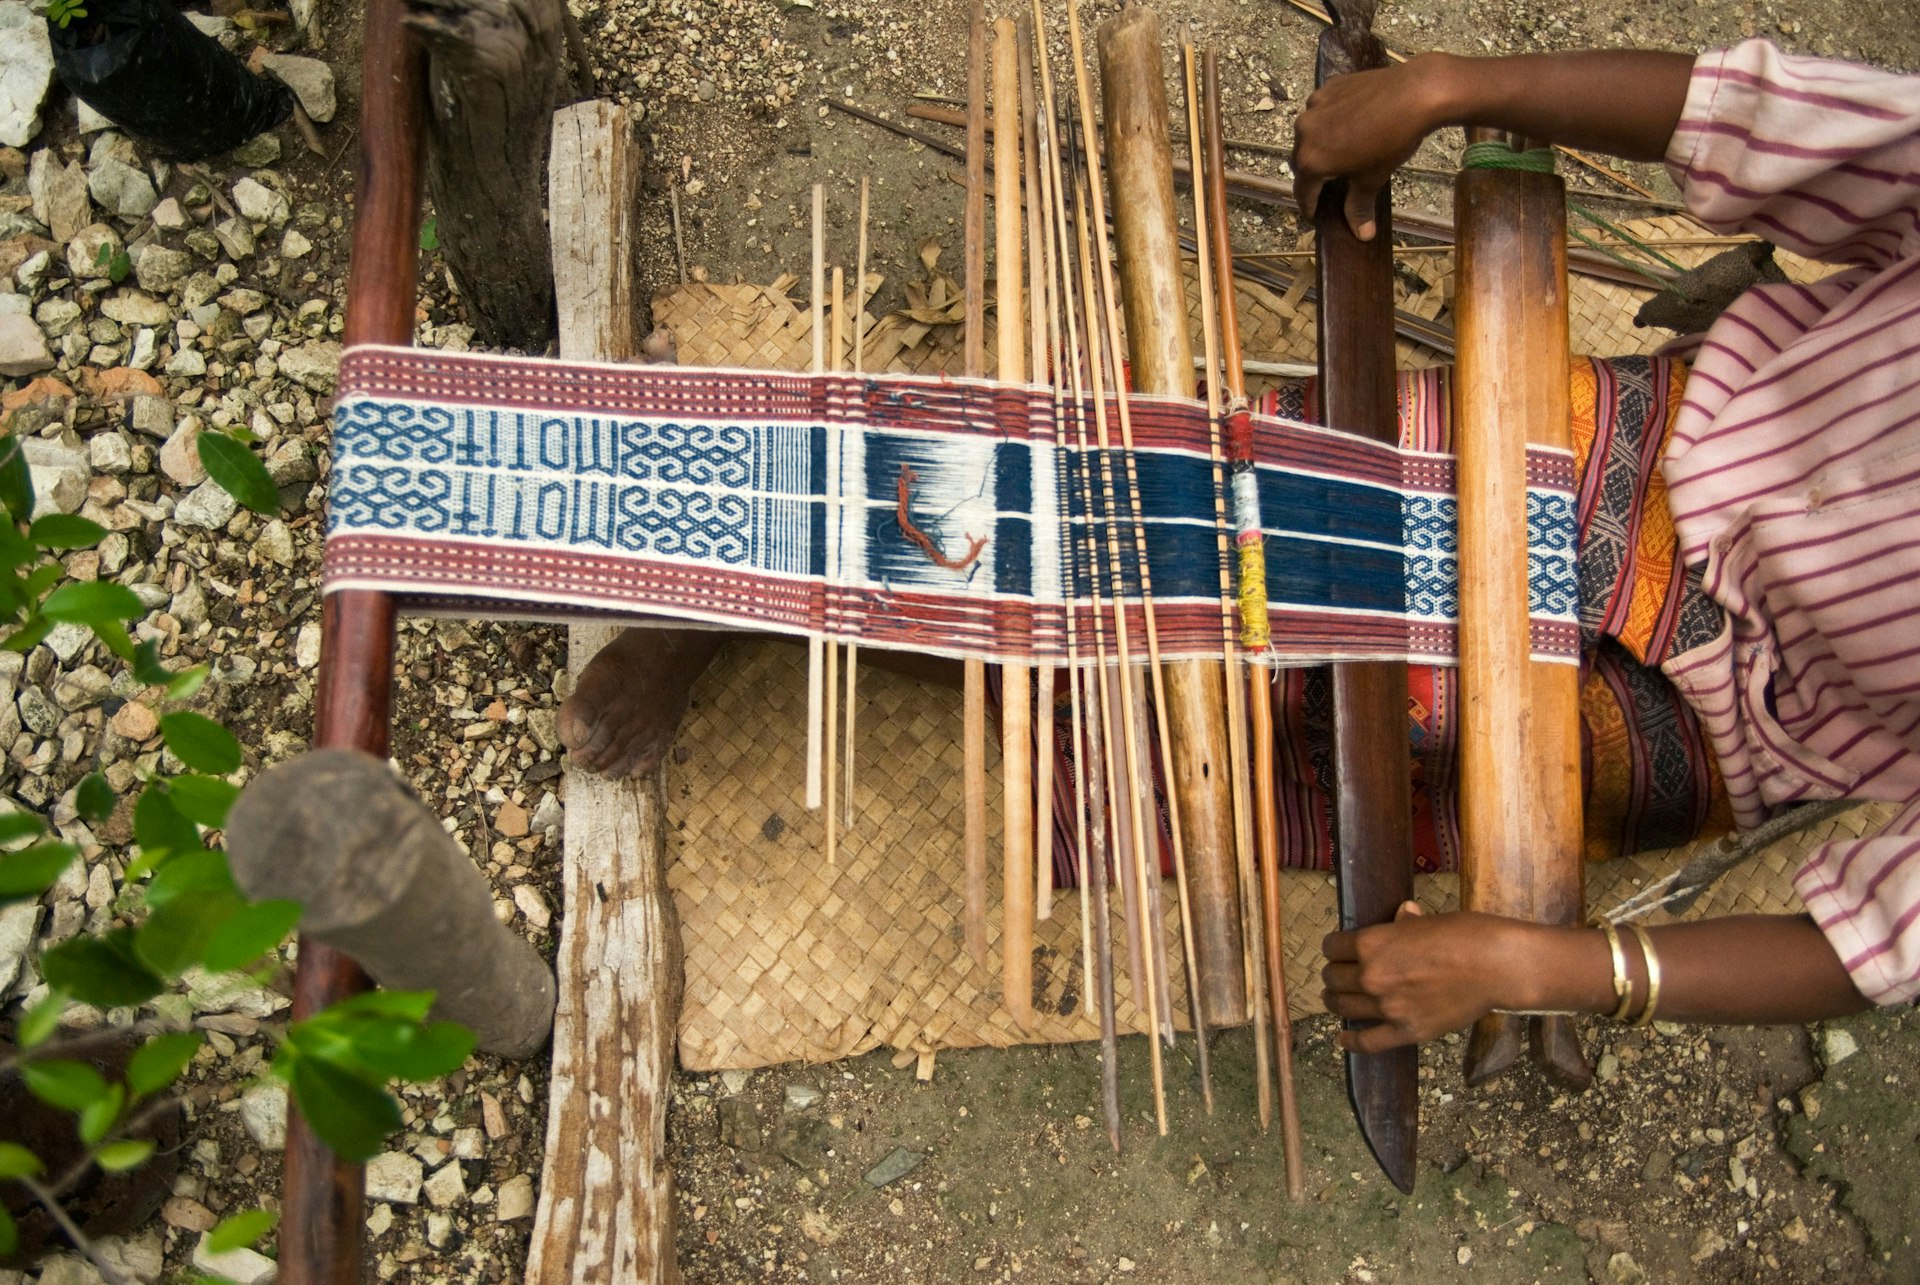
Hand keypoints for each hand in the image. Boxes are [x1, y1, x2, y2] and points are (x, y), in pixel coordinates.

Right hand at [1291, 54, 1456, 239]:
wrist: (1415, 94)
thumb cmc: (1392, 141)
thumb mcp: (1372, 179)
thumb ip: (1359, 207)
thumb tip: (1362, 235)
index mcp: (1310, 160)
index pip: (1303, 191)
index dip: (1310, 206)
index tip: (1315, 214)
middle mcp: (1304, 132)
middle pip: (1303, 161)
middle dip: (1315, 174)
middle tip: (1332, 183)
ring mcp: (1315, 106)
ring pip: (1311, 133)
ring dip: (1321, 145)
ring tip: (1344, 149)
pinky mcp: (1329, 87)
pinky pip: (1324, 110)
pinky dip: (1332, 121)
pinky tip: (1352, 123)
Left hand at [1321, 902, 1537, 1053]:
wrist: (1495, 966)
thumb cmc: (1464, 935)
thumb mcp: (1426, 922)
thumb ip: (1403, 925)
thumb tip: (1401, 914)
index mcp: (1372, 943)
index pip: (1332, 947)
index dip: (1334, 948)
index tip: (1339, 952)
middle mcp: (1372, 976)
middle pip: (1333, 978)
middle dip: (1334, 975)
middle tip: (1340, 976)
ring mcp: (1388, 1007)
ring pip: (1343, 1007)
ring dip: (1336, 1003)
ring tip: (1338, 1000)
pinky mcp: (1406, 1031)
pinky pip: (1367, 1042)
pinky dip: (1351, 1041)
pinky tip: (1343, 1037)